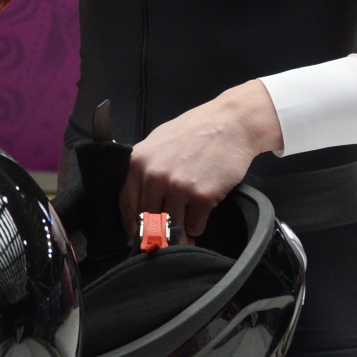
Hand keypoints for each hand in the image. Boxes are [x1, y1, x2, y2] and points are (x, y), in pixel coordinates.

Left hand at [121, 82, 283, 240]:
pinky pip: (194, 227)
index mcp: (137, 163)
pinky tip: (202, 211)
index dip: (132, 224)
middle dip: (158, 230)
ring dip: (180, 230)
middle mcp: (154, 177)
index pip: (126, 205)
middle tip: (167, 231)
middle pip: (148, 220)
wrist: (230, 123)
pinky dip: (198, 225)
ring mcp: (178, 188)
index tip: (138, 232)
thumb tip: (136, 200)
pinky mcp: (202, 197)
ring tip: (187, 221)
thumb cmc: (194, 131)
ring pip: (172, 227)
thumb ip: (143, 169)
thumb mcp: (157, 143)